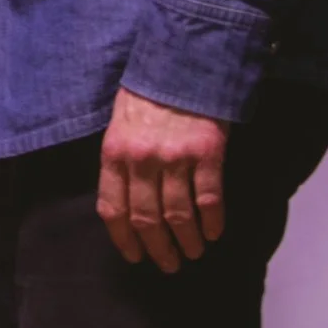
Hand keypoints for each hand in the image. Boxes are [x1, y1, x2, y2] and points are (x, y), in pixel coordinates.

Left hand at [96, 88, 228, 272]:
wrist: (182, 62)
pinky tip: (214, 233)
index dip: (123, 238)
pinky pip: (209, 199)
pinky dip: (212, 222)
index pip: (113, 208)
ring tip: (192, 253)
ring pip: (178, 215)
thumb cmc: (148, 95)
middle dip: (158, 248)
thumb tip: (126, 205)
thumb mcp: (120, 125)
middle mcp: (142, 160)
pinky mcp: (207, 153)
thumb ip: (121, 162)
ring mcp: (175, 158)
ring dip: (186, 241)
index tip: (135, 256)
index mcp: (114, 153)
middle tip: (168, 264)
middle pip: (146, 219)